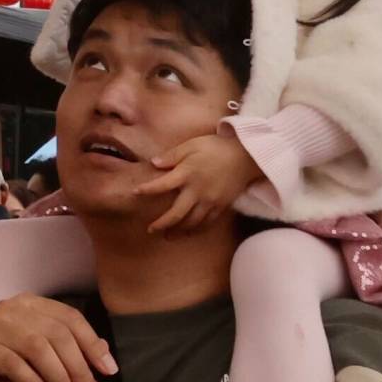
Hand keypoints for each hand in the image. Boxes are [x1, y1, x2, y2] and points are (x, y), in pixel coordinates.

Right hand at [0, 294, 115, 381]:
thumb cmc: (5, 361)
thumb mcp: (38, 351)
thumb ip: (68, 348)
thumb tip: (105, 353)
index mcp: (32, 304)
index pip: (71, 318)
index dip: (93, 344)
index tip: (109, 372)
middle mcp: (14, 308)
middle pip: (57, 334)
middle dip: (78, 368)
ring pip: (38, 348)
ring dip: (59, 378)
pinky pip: (15, 364)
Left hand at [143, 132, 265, 236]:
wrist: (246, 156)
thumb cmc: (216, 147)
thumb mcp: (192, 145)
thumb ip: (172, 155)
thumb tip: (153, 163)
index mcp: (187, 173)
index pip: (162, 185)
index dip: (148, 190)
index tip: (136, 192)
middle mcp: (197, 190)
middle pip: (176, 213)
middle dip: (161, 224)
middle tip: (150, 230)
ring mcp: (210, 201)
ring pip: (191, 223)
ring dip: (177, 231)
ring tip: (167, 237)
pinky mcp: (221, 207)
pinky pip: (206, 223)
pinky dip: (196, 230)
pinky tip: (188, 233)